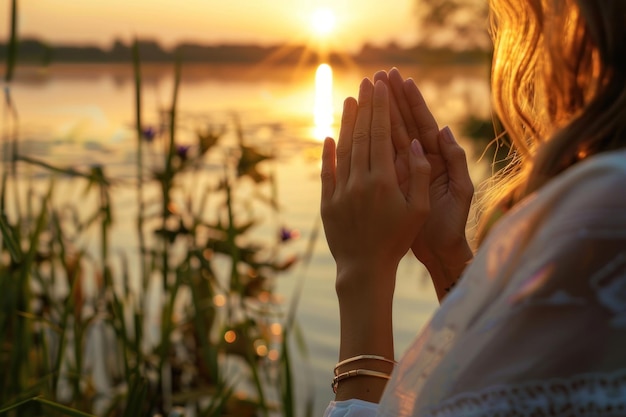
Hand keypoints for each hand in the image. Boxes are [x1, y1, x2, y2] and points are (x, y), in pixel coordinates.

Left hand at [321, 78, 431, 297]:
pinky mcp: (327, 202)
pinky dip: (327, 152)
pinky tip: (328, 136)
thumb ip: (419, 176)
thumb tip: (417, 144)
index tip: (381, 87)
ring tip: (349, 100)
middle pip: (361, 136)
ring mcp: (340, 191)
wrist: (364, 269)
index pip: (380, 135)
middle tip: (367, 83)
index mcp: (383, 181)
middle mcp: (359, 181)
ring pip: (343, 149)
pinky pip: (326, 172)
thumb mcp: (418, 211)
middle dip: (365, 107)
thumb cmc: (397, 240)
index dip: (380, 109)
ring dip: (346, 123)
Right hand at [375, 68, 473, 298]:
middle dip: (391, 100)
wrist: (439, 251)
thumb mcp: (460, 190)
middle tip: (379, 76)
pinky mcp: (389, 183)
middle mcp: (418, 160)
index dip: (412, 101)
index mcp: (437, 157)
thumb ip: (455, 160)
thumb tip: (444, 130)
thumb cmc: (452, 223)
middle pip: (403, 124)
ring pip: (387, 137)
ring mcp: (401, 170)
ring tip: (366, 93)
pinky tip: (355, 128)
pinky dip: (367, 143)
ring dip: (377, 115)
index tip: (401, 79)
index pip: (423, 122)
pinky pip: (376, 159)